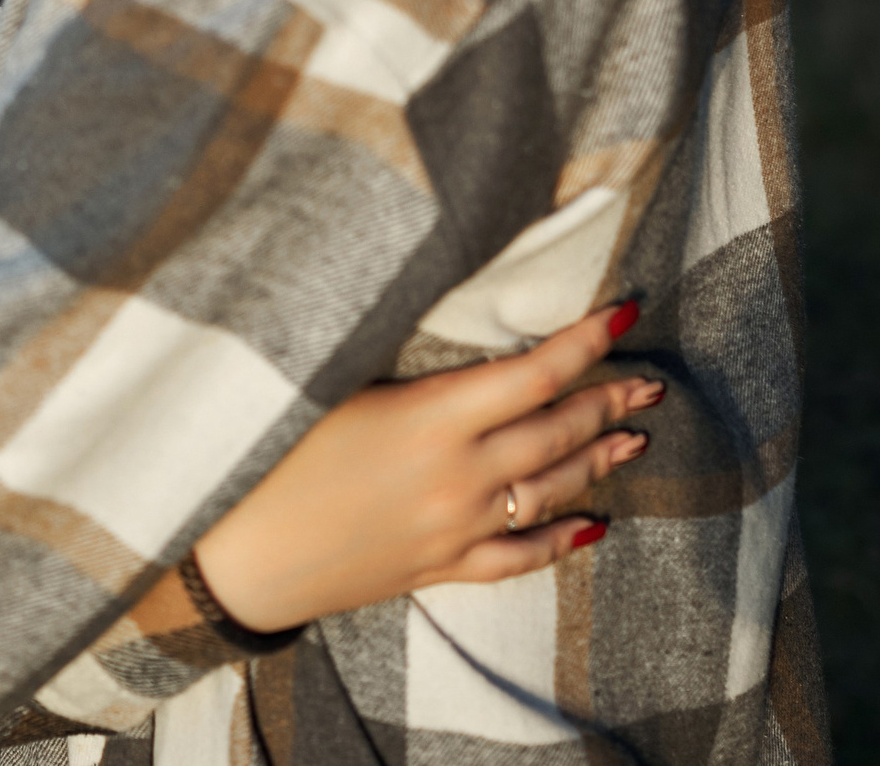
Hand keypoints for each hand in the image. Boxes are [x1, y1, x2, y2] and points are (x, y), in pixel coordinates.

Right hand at [190, 302, 660, 633]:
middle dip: (605, 400)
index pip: (532, 373)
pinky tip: (596, 527)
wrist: (232, 556)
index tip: (624, 312)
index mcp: (431, 418)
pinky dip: (561, 541)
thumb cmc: (266, 452)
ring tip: (635, 436)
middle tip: (647, 379)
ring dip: (597, 460)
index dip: (582, 341)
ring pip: (548, 491)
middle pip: (553, 432)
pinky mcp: (436, 567)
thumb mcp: (329, 382)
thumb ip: (398, 359)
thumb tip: (442, 316)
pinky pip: (517, 558)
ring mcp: (453, 528)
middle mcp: (457, 476)